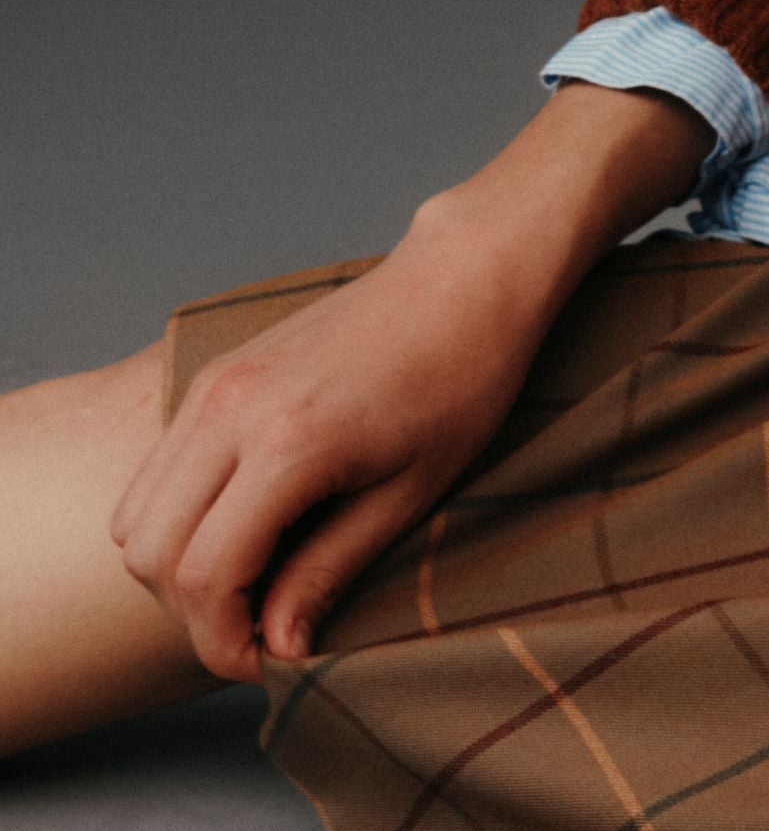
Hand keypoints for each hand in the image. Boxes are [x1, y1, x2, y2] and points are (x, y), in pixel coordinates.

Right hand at [108, 82, 706, 676]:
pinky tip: (244, 525)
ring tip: (255, 578)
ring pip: (134, 516)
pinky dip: (174, 518)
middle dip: (193, 613)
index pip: (204, 577)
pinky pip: (154, 471)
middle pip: (150, 555)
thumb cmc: (462, 377)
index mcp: (287, 442)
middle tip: (262, 625)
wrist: (465, 274)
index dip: (224, 641)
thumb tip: (278, 648)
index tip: (268, 661)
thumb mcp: (413, 490)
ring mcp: (213, 386)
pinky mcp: (214, 374)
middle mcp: (230, 410)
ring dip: (175, 567)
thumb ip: (331, 570)